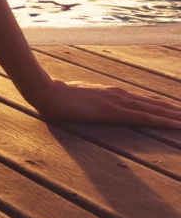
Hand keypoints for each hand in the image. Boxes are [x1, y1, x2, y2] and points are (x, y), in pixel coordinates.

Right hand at [27, 78, 180, 127]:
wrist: (49, 94)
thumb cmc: (60, 97)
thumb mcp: (80, 99)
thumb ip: (92, 102)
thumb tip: (93, 107)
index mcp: (113, 93)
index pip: (145, 100)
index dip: (163, 105)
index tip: (178, 110)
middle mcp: (120, 95)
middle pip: (155, 103)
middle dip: (176, 110)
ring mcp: (119, 102)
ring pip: (156, 109)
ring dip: (175, 115)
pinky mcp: (115, 111)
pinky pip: (146, 117)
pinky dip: (164, 120)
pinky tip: (176, 124)